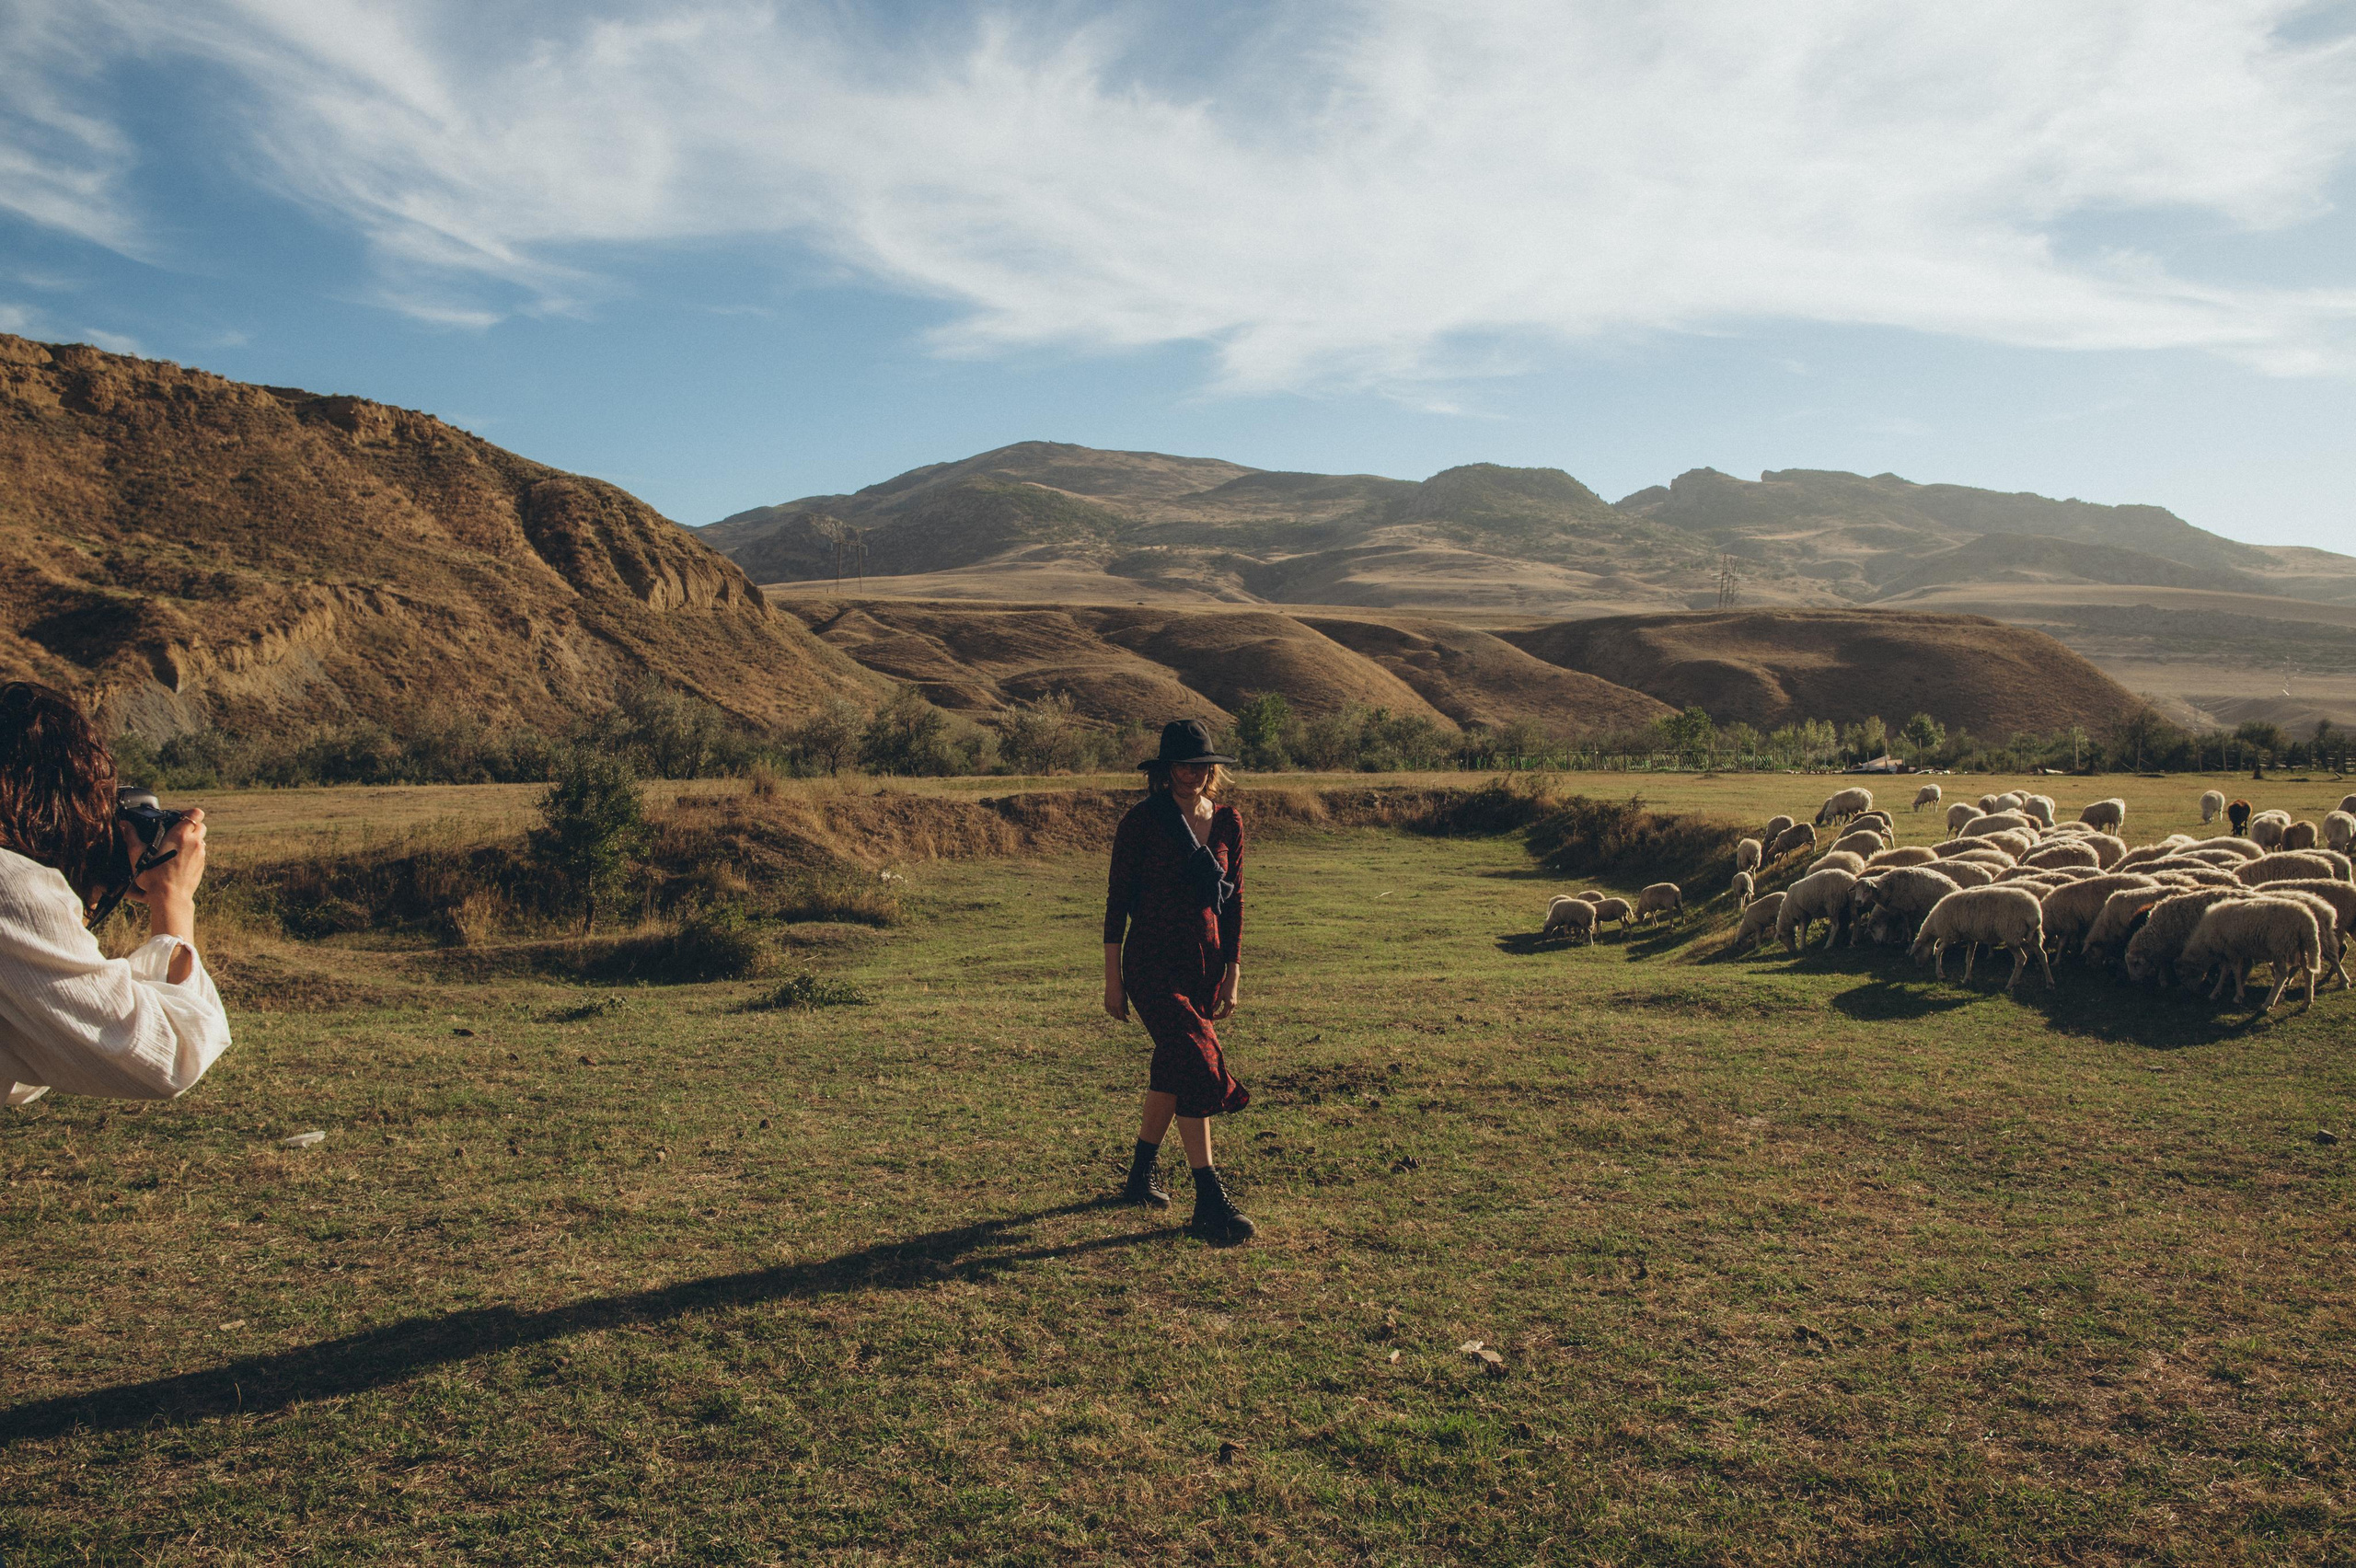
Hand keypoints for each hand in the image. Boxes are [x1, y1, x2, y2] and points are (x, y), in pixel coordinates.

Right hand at [125, 807, 204, 945]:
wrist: (170, 897)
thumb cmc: (153, 876)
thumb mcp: (137, 854)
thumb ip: (131, 836)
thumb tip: (124, 824)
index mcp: (181, 835)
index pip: (196, 814)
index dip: (189, 813)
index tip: (179, 817)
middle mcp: (195, 842)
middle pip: (200, 825)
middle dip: (190, 825)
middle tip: (175, 831)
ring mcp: (200, 854)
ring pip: (201, 839)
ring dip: (192, 839)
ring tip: (175, 846)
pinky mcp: (201, 866)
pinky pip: (200, 853)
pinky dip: (193, 852)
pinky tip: (179, 859)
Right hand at [1103, 980, 1128, 1021]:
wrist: (1113, 982)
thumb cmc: (1121, 990)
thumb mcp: (1125, 999)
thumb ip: (1126, 1007)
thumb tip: (1127, 1014)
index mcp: (1119, 1006)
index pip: (1122, 1017)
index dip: (1125, 1020)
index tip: (1127, 1021)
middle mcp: (1113, 1007)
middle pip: (1117, 1017)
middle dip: (1121, 1018)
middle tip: (1124, 1017)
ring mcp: (1108, 1004)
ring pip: (1112, 1014)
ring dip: (1116, 1015)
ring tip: (1119, 1014)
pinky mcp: (1105, 1002)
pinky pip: (1108, 1010)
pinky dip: (1111, 1011)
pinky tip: (1114, 1010)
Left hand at [1209, 964, 1238, 1020]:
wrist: (1232, 980)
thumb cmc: (1225, 986)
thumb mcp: (1220, 995)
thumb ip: (1217, 1004)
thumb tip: (1212, 1011)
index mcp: (1229, 1003)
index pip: (1223, 1014)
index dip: (1217, 1017)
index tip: (1212, 1017)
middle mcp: (1233, 1005)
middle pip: (1226, 1015)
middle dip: (1220, 1017)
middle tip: (1213, 1017)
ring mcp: (1235, 1003)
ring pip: (1229, 1012)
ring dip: (1223, 1014)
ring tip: (1216, 1014)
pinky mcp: (1235, 1001)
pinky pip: (1230, 1009)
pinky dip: (1226, 1011)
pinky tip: (1222, 1011)